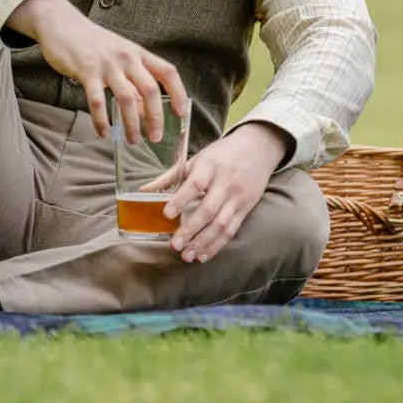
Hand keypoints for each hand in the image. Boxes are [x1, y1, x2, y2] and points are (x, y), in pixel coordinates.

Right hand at [8, 0, 186, 142]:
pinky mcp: (86, 71)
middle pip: (150, 90)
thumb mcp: (121, 56)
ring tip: (132, 140)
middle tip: (155, 137)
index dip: (178, 93)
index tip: (182, 114)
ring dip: (132, 123)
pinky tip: (104, 133)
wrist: (64, 25)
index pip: (168, 72)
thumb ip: (134, 80)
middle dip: (156, 117)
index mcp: (139, 53)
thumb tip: (146, 110)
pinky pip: (97, 100)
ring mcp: (107, 65)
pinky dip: (101, 120)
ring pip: (127, 98)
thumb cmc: (95, 44)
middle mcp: (128, 58)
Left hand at [163, 122, 288, 263]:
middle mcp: (226, 182)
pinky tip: (204, 255)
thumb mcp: (199, 158)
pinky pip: (232, 229)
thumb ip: (172, 176)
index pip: (195, 184)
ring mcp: (238, 196)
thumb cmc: (223, 153)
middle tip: (174, 245)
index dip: (180, 200)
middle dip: (191, 229)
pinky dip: (218, 244)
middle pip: (208, 209)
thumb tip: (142, 192)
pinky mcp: (247, 206)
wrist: (260, 147)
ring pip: (221, 223)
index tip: (167, 214)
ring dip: (204, 242)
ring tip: (188, 256)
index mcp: (210, 166)